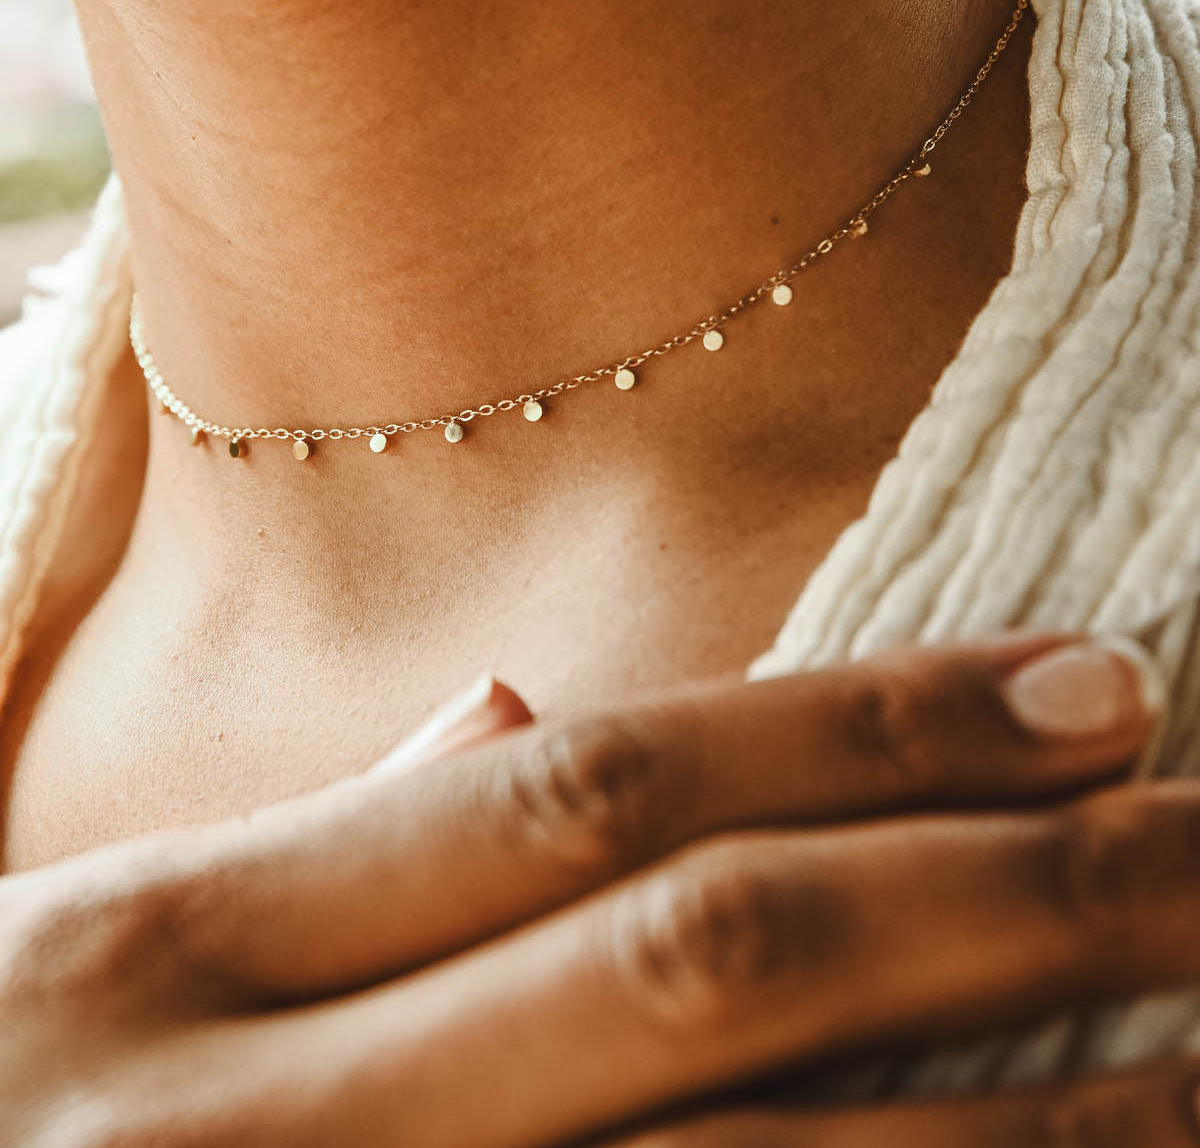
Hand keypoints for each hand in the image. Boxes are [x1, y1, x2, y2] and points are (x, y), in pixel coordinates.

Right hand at [5, 634, 1197, 1146]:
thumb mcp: (85, 957)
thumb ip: (334, 848)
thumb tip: (544, 722)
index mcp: (183, 943)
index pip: (603, 792)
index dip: (866, 730)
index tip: (1092, 682)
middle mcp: (266, 1125)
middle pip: (715, 970)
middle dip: (1004, 896)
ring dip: (1025, 1143)